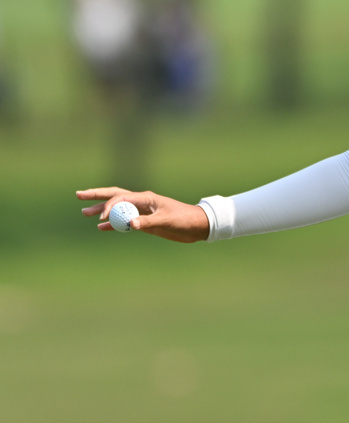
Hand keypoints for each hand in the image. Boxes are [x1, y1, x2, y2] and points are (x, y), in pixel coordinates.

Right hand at [77, 187, 209, 242]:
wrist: (196, 226)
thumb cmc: (184, 219)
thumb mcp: (166, 221)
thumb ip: (147, 223)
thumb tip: (130, 224)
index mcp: (146, 198)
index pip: (121, 197)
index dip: (109, 206)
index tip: (101, 219)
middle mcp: (141, 202)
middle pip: (115, 196)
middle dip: (96, 196)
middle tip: (78, 195)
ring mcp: (141, 212)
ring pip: (117, 209)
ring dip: (101, 210)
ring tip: (84, 213)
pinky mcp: (144, 222)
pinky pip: (124, 221)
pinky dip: (112, 224)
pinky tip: (101, 228)